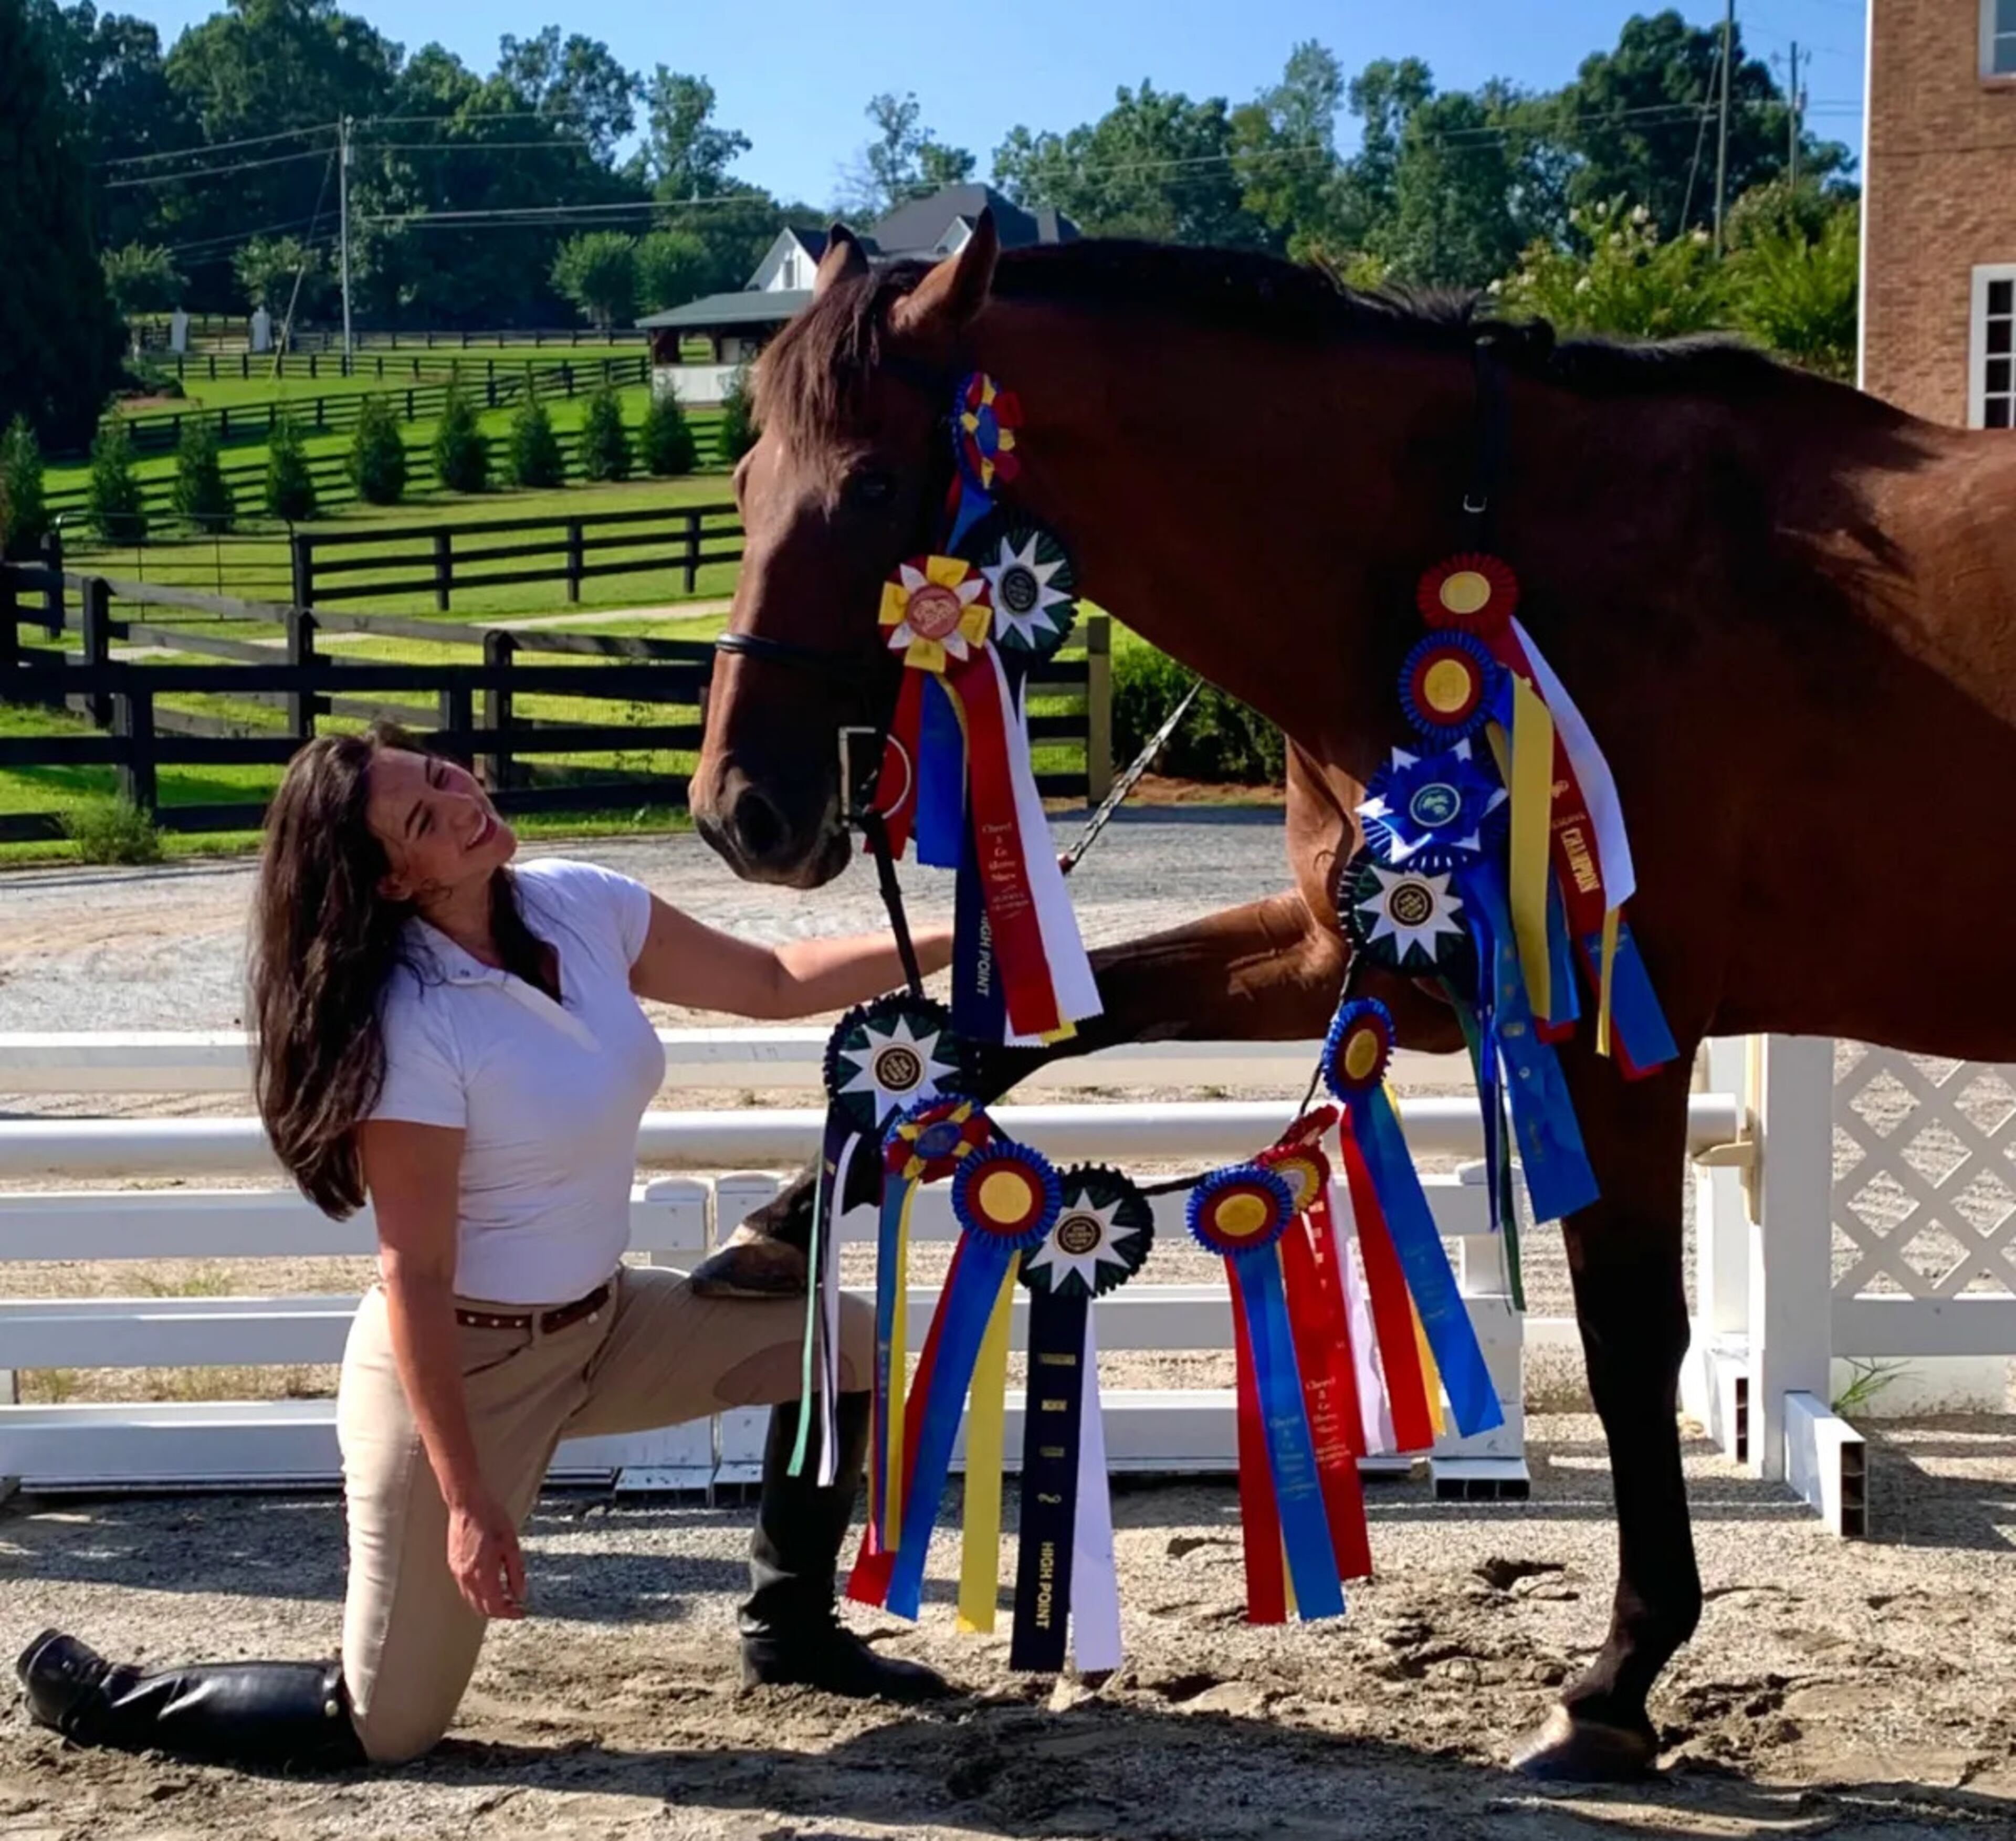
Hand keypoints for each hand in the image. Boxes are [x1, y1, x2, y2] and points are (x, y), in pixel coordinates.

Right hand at [446, 1490, 526, 1619]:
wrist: (467, 1503)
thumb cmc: (492, 1518)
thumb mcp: (512, 1545)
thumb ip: (516, 1573)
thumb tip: (519, 1594)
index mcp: (482, 1573)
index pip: (495, 1606)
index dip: (509, 1613)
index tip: (521, 1612)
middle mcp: (466, 1576)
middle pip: (481, 1608)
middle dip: (499, 1611)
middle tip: (514, 1607)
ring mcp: (457, 1571)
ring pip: (471, 1600)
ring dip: (487, 1604)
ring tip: (505, 1597)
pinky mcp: (452, 1564)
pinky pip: (465, 1589)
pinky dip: (478, 1594)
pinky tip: (490, 1585)